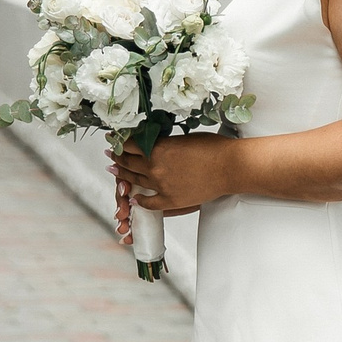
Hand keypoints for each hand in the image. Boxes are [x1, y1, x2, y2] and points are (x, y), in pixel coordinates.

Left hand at [113, 134, 235, 219]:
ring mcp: (161, 185)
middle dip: (117, 158)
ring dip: (124, 177)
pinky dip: (140, 201)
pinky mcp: (171, 200)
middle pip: (128, 163)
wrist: (230, 167)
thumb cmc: (213, 149)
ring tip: (117, 173)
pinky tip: (135, 199)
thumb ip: (165, 143)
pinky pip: (149, 203)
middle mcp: (155, 167)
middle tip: (111, 156)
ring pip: (135, 182)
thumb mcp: (184, 138)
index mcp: (157, 148)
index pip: (129, 144)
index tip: (114, 140)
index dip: (120, 142)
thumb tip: (155, 145)